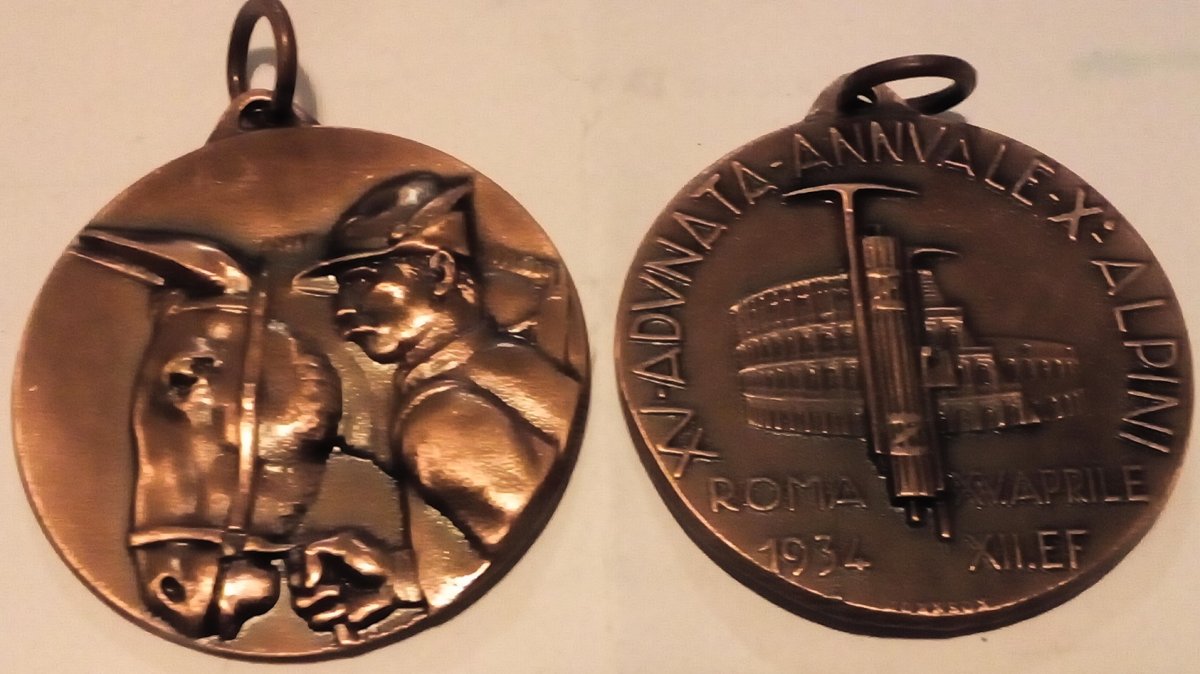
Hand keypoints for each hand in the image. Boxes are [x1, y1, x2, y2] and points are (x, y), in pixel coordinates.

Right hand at [288, 531, 422, 631]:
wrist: (394, 581)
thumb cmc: (373, 558)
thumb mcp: (344, 541)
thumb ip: (316, 548)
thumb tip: (306, 581)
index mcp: (317, 561)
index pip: (289, 566)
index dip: (297, 573)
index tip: (313, 578)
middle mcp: (316, 581)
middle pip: (293, 593)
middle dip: (315, 593)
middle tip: (337, 588)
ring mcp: (324, 601)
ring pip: (302, 609)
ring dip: (325, 605)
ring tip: (344, 600)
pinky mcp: (333, 618)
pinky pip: (317, 623)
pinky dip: (333, 618)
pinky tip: (348, 611)